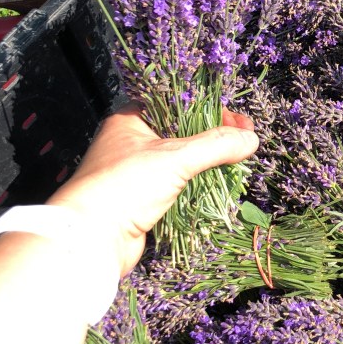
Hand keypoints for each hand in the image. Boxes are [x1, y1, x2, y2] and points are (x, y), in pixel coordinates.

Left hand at [47, 105, 258, 275]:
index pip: (178, 103)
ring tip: (235, 164)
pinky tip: (217, 186)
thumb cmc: (124, 186)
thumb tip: (251, 138)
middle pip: (182, 131)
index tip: (238, 122)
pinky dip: (197, 185)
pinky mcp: (142, 198)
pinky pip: (176, 185)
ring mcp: (136, 171)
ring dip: (207, 163)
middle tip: (242, 142)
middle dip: (213, 137)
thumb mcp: (174, 158)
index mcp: (131, 120)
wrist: (91, 240)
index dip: (210, 108)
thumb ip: (215, 145)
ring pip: (181, 160)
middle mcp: (131, 142)